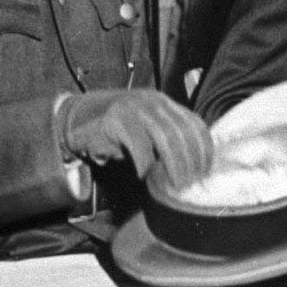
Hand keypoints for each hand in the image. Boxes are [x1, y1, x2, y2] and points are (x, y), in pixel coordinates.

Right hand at [58, 89, 212, 188]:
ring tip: (174, 184)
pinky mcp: (117, 119)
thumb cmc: (120, 131)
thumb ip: (170, 140)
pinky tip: (143, 176)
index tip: (205, 171)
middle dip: (190, 161)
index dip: (204, 149)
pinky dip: (144, 163)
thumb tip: (195, 168)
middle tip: (189, 184)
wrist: (81, 120)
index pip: (195, 123)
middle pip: (182, 132)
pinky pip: (138, 144)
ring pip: (165, 137)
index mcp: (167, 103)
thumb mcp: (149, 130)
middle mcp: (155, 101)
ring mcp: (136, 108)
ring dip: (173, 164)